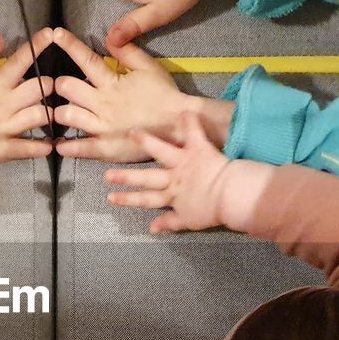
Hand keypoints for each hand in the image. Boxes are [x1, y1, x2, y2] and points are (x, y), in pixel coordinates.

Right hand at [0, 29, 55, 161]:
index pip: (21, 61)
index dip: (37, 46)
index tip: (51, 34)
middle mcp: (5, 104)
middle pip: (39, 90)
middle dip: (49, 84)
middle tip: (54, 85)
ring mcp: (5, 127)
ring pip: (39, 116)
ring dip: (49, 113)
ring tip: (56, 112)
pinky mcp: (2, 148)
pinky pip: (26, 148)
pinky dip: (40, 146)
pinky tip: (50, 145)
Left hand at [52, 28, 193, 161]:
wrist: (178, 124)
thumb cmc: (165, 95)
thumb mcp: (150, 68)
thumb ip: (128, 52)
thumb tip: (110, 37)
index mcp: (112, 82)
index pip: (86, 59)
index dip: (69, 45)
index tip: (56, 34)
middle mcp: (102, 103)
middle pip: (67, 87)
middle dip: (61, 84)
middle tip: (62, 87)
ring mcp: (102, 127)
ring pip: (66, 115)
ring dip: (60, 112)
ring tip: (62, 113)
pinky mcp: (105, 148)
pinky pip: (79, 147)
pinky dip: (66, 146)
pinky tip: (60, 144)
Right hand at [105, 114, 230, 232]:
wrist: (231, 197)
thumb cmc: (213, 211)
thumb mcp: (189, 221)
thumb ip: (170, 223)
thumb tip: (151, 228)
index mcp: (172, 196)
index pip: (145, 199)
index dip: (128, 199)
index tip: (111, 197)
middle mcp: (173, 179)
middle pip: (146, 178)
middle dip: (126, 176)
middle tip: (107, 173)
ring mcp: (184, 163)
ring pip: (161, 151)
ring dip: (147, 142)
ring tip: (132, 132)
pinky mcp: (198, 149)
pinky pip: (193, 132)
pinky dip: (190, 121)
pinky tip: (183, 110)